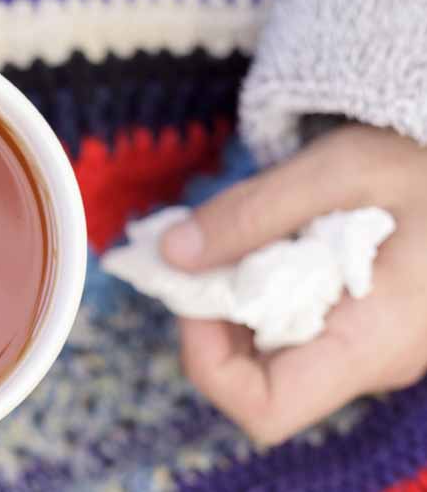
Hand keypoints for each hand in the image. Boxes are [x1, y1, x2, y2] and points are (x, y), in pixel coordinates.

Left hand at [160, 125, 426, 444]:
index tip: (197, 293)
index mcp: (376, 342)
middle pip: (257, 382)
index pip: (265, 410)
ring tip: (246, 239)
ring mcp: (370, 350)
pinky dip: (261, 292)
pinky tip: (271, 244)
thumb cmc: (423, 161)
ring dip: (235, 303)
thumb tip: (170, 254)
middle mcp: (374, 363)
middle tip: (210, 252)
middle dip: (214, 322)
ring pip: (270, 356)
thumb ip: (251, 213)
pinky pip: (294, 330)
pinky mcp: (364, 330)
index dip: (208, 362)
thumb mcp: (338, 170)